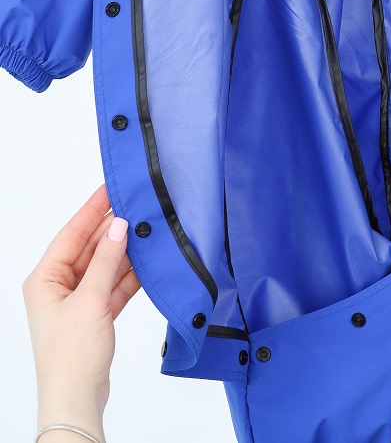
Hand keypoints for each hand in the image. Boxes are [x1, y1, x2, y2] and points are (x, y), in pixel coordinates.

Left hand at [23, 182, 141, 440]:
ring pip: (104, 266)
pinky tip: (147, 262)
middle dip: (113, 230)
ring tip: (148, 230)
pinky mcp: (94, 315)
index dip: (93, 209)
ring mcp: (77, 301)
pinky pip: (113, 285)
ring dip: (124, 252)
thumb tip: (119, 225)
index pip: (71, 233)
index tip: (111, 187)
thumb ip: (107, 260)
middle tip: (138, 206)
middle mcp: (58, 286)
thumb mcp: (91, 300)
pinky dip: (129, 276)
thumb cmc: (71, 355)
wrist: (77, 399)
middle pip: (88, 248)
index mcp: (45, 278)